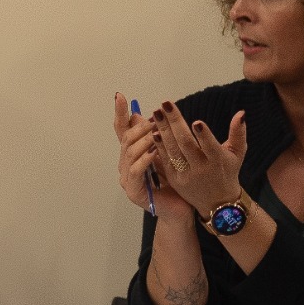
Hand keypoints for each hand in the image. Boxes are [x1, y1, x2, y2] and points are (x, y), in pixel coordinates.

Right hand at [113, 93, 189, 219]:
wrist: (182, 208)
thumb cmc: (177, 181)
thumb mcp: (168, 153)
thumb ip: (157, 136)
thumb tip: (148, 113)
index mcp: (133, 154)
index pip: (122, 130)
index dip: (120, 113)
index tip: (120, 96)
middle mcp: (126, 165)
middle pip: (126, 139)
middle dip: (140, 127)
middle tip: (155, 119)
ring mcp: (128, 179)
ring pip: (129, 153)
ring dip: (143, 140)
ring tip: (156, 132)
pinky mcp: (133, 191)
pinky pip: (135, 171)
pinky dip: (143, 159)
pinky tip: (155, 152)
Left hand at [149, 100, 246, 216]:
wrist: (217, 203)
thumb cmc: (228, 171)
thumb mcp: (238, 153)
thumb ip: (239, 133)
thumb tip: (241, 113)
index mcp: (218, 161)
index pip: (211, 147)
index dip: (204, 136)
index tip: (197, 122)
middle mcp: (201, 169)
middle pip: (186, 144)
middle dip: (175, 123)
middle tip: (166, 104)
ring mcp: (185, 175)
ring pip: (173, 150)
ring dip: (163, 130)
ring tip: (156, 113)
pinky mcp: (174, 179)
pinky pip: (165, 160)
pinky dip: (159, 145)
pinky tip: (154, 131)